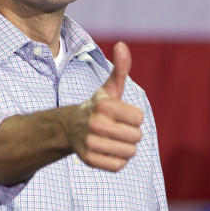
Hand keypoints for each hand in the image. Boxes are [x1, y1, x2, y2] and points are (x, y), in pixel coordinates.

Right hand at [68, 41, 143, 170]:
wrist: (70, 128)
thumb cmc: (98, 107)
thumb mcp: (109, 88)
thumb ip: (120, 68)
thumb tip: (122, 45)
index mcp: (104, 106)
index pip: (139, 118)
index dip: (133, 117)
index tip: (121, 114)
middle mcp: (96, 124)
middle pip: (136, 137)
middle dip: (131, 133)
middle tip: (118, 128)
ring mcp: (91, 143)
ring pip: (130, 153)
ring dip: (125, 147)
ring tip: (113, 140)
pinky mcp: (89, 160)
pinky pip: (119, 165)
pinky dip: (117, 160)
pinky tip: (108, 150)